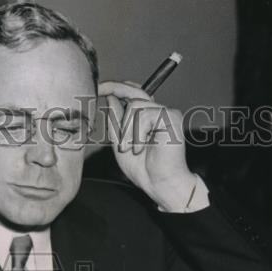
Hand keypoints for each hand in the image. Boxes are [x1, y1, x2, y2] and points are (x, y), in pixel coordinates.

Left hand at [97, 80, 204, 210]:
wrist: (159, 184)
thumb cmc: (144, 168)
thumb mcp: (120, 141)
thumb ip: (116, 120)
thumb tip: (111, 97)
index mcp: (147, 116)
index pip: (132, 92)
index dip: (115, 86)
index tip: (99, 88)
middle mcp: (158, 111)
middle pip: (134, 94)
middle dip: (118, 108)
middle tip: (114, 126)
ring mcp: (166, 113)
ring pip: (136, 106)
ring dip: (127, 131)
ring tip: (130, 149)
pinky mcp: (172, 118)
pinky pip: (145, 115)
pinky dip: (137, 134)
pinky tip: (140, 148)